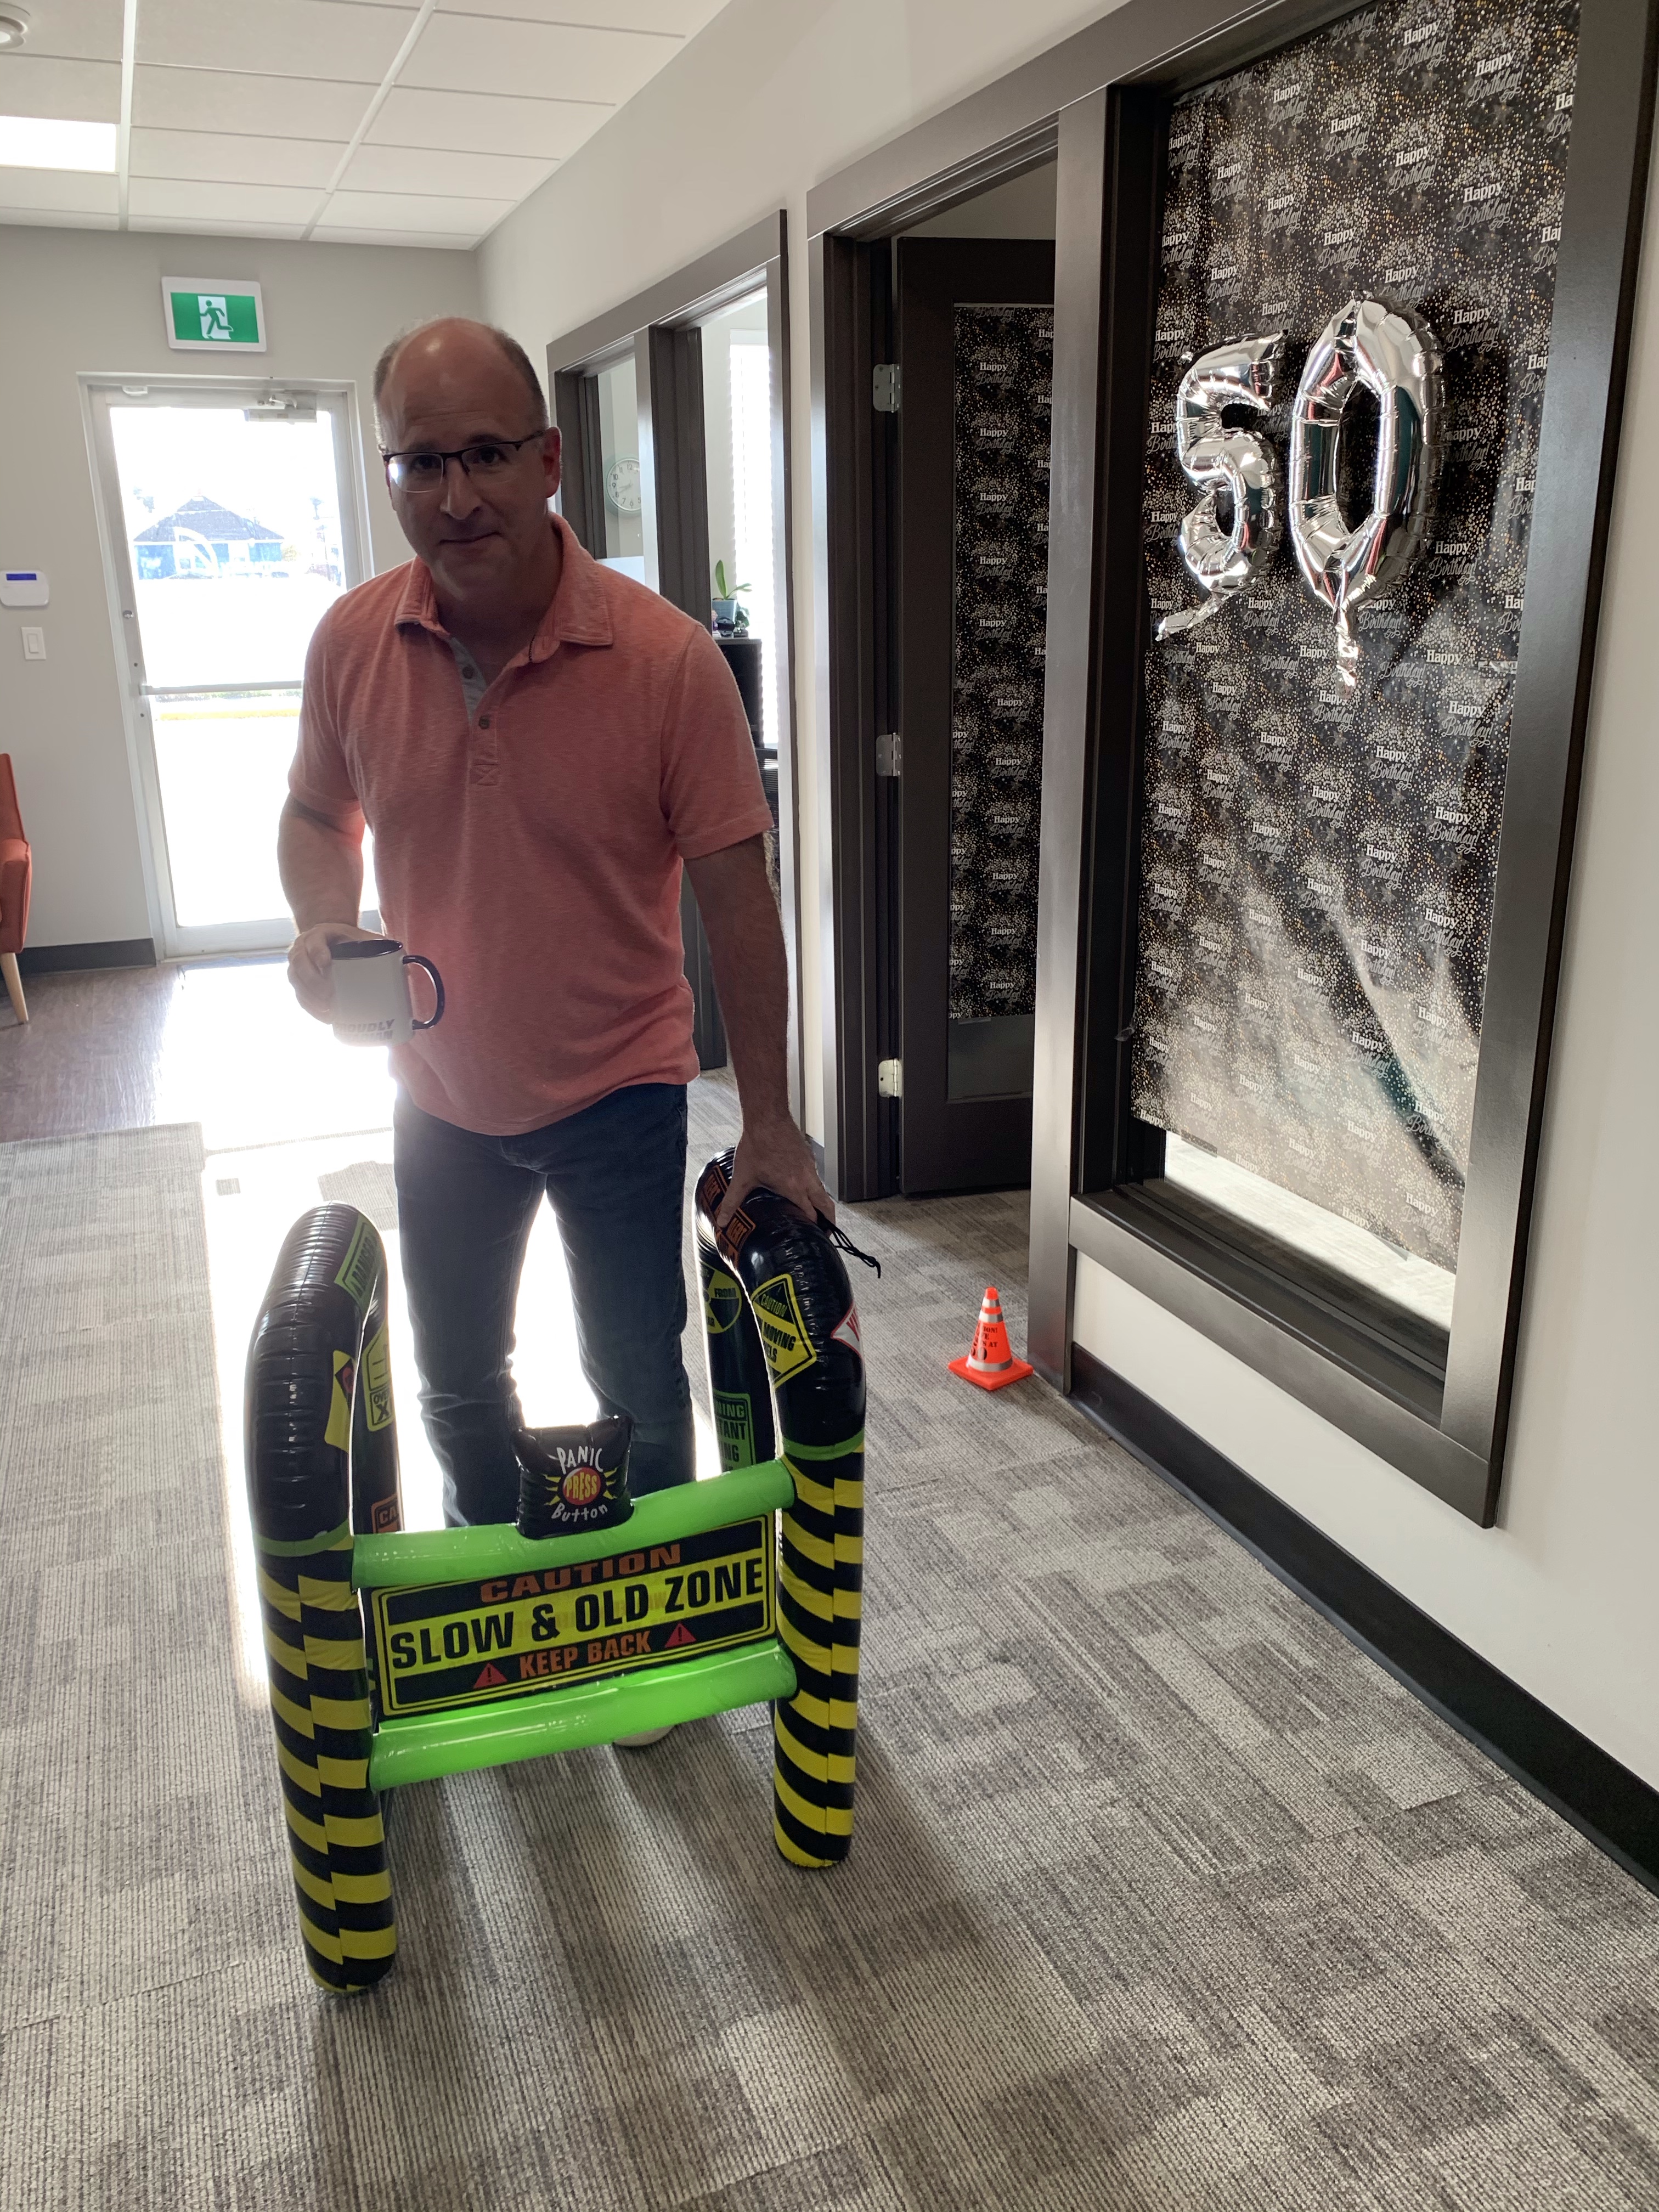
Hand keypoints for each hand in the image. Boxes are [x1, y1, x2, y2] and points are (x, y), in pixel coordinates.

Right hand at [287, 922, 385, 1023]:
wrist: (331, 938)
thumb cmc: (351, 940)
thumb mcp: (365, 938)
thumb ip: (383, 949)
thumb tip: (407, 973)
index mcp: (320, 933)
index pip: (314, 941)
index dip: (317, 952)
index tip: (326, 964)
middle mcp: (303, 946)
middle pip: (300, 964)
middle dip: (314, 982)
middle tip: (330, 996)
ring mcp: (297, 963)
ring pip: (295, 980)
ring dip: (310, 998)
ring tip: (328, 1012)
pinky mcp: (297, 978)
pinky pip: (298, 993)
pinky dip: (309, 1006)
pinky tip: (323, 1016)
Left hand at [718, 1115, 834, 1230]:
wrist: (767, 1118)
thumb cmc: (757, 1144)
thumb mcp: (742, 1177)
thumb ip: (732, 1201)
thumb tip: (722, 1220)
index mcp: (794, 1188)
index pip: (812, 1215)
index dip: (814, 1228)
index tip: (813, 1237)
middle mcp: (807, 1178)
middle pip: (827, 1205)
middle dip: (829, 1220)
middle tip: (826, 1231)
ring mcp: (810, 1166)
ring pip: (823, 1190)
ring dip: (821, 1203)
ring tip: (815, 1213)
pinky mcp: (808, 1156)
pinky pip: (816, 1176)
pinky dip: (814, 1186)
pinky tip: (802, 1187)